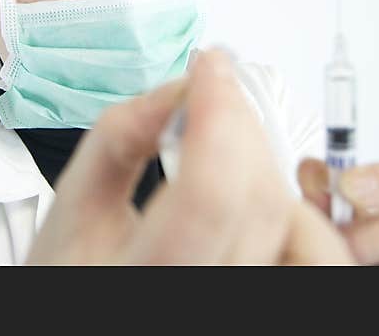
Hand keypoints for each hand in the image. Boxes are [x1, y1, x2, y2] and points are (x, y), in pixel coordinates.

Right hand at [26, 48, 352, 264]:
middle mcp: (206, 294)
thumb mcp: (71, 211)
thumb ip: (115, 142)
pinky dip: (281, 192)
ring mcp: (248, 290)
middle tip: (210, 87)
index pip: (209, 196)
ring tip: (218, 138)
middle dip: (238, 121)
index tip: (207, 68)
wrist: (99, 311)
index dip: (217, 114)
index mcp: (144, 277)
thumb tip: (177, 90)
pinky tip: (242, 179)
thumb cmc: (79, 271)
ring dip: (259, 154)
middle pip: (259, 197)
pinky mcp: (268, 281)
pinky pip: (307, 238)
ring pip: (292, 216)